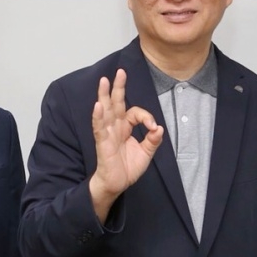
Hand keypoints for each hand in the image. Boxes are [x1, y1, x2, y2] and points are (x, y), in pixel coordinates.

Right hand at [89, 69, 163, 219]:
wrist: (117, 185)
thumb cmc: (127, 169)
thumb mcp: (146, 153)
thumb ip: (153, 140)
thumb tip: (159, 128)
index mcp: (125, 128)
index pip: (134, 113)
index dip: (146, 116)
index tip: (154, 127)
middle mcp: (115, 127)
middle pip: (116, 103)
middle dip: (118, 87)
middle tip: (120, 72)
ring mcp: (107, 134)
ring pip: (105, 111)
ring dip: (104, 95)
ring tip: (103, 81)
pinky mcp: (102, 143)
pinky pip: (99, 128)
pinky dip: (98, 117)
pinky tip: (97, 106)